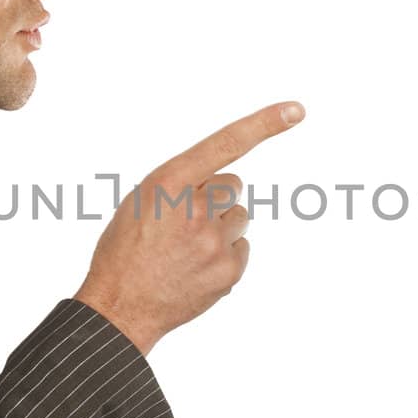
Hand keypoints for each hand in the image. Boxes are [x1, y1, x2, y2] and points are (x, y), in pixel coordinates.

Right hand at [74, 101, 304, 354]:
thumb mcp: (140, 201)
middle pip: (232, 186)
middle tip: (185, 223)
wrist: (120, 306)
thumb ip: (181, 184)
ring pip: (238, 218)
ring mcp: (214, 242)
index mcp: (168, 183)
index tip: (297, 110)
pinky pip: (241, 249)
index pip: (225, 144)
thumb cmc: (126, 250)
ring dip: (220, 229)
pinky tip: (195, 269)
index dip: (264, 124)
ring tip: (187, 250)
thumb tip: (224, 184)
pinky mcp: (229, 271)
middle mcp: (195, 208)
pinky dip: (223, 257)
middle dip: (215, 199)